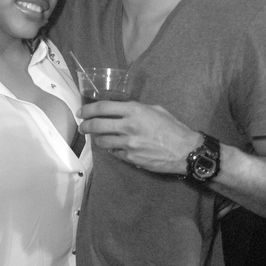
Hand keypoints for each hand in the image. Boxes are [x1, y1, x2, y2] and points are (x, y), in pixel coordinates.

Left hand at [78, 100, 199, 173]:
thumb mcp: (155, 110)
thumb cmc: (173, 128)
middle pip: (97, 125)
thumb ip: (137, 109)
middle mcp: (128, 126)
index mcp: (134, 110)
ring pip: (102, 141)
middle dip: (86, 126)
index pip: (103, 107)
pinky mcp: (130, 157)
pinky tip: (114, 146)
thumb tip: (122, 111)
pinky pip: (114, 152)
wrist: (184, 150)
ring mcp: (128, 144)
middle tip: (82, 127)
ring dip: (97, 139)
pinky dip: (112, 148)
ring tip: (97, 137)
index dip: (88, 109)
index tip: (81, 112)